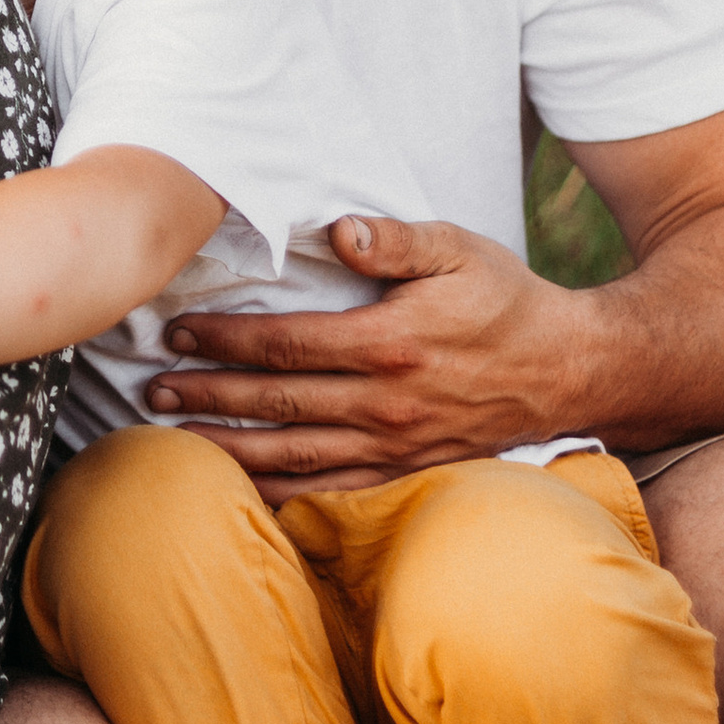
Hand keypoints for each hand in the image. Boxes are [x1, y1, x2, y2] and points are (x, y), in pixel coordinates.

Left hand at [144, 214, 594, 500]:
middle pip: (276, 404)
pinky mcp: (404, 473)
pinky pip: (329, 490)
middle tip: (153, 391)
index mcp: (391, 344)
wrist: (570, 371)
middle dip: (208, 396)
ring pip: (294, 456)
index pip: (287, 344)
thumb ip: (397, 239)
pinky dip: (278, 493)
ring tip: (174, 438)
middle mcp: (386, 404)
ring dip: (229, 447)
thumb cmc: (508, 301)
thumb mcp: (461, 250)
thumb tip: (339, 230)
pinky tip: (239, 488)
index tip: (178, 332)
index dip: (226, 340)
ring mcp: (394, 447)